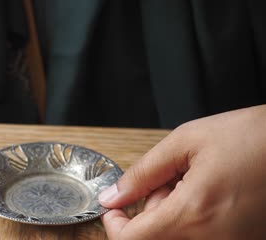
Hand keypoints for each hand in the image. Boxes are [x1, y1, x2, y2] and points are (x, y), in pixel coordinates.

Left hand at [99, 105, 265, 238]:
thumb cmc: (252, 136)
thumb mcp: (186, 142)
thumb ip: (143, 173)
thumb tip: (113, 196)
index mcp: (194, 213)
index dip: (115, 225)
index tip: (115, 207)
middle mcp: (214, 239)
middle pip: (154, 239)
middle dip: (149, 210)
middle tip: (167, 179)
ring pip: (178, 238)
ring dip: (171, 214)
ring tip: (191, 181)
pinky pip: (202, 236)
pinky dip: (192, 219)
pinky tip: (205, 193)